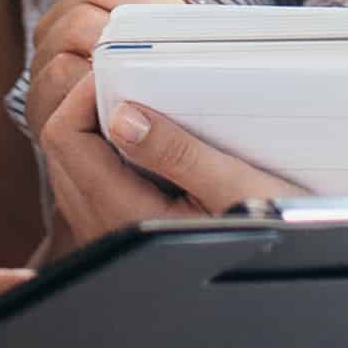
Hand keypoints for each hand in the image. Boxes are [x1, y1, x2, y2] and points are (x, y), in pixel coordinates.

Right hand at [20, 0, 197, 150]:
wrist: (144, 168)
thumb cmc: (161, 86)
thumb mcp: (169, 23)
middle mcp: (56, 18)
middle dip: (152, 0)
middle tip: (185, 30)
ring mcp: (45, 60)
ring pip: (81, 25)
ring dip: (132, 41)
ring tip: (165, 62)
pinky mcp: (42, 106)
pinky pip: (66, 75)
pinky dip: (103, 80)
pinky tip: (135, 91)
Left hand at [33, 71, 302, 255]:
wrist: (285, 278)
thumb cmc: (275, 231)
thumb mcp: (234, 186)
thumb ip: (175, 152)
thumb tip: (122, 115)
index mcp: (124, 215)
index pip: (66, 137)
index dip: (85, 93)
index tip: (124, 69)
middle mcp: (104, 228)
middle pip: (63, 147)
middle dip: (90, 105)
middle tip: (135, 80)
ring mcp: (109, 232)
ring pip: (76, 164)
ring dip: (101, 127)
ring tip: (146, 105)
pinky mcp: (123, 231)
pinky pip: (96, 181)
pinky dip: (114, 151)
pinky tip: (152, 139)